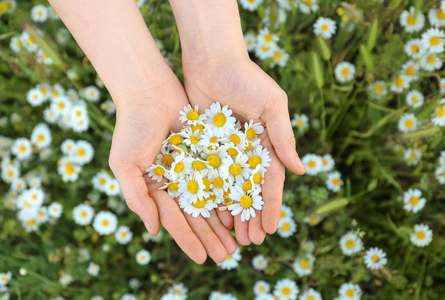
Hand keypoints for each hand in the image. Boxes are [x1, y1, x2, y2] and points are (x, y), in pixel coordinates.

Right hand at [108, 71, 236, 262]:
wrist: (148, 90)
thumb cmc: (131, 127)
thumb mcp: (125, 165)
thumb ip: (137, 198)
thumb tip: (154, 231)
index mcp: (155, 188)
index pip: (175, 220)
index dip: (189, 240)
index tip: (203, 259)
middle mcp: (176, 181)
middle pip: (197, 214)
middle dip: (211, 236)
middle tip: (227, 257)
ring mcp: (192, 167)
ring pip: (212, 198)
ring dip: (224, 221)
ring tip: (239, 241)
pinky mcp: (207, 151)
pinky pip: (221, 174)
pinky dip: (230, 192)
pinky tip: (242, 208)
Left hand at [182, 55, 305, 244]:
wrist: (211, 60)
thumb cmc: (246, 79)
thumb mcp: (272, 105)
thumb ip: (283, 137)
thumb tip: (300, 170)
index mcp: (266, 143)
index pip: (270, 181)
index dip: (272, 206)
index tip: (272, 229)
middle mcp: (246, 152)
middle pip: (249, 191)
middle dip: (252, 217)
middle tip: (250, 242)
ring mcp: (224, 151)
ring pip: (227, 189)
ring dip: (231, 214)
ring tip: (232, 238)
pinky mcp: (203, 147)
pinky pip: (206, 176)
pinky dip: (209, 196)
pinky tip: (209, 216)